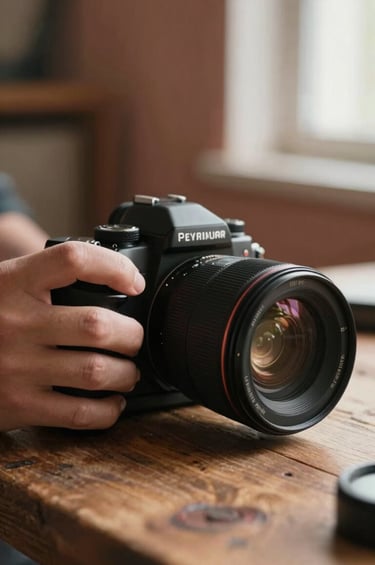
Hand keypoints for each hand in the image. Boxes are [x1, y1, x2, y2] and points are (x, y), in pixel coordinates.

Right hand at [0, 241, 144, 430]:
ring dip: (126, 374)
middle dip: (131, 335)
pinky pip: (78, 413)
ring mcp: (16, 366)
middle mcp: (16, 322)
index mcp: (13, 283)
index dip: (114, 266)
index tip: (134, 282)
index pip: (73, 259)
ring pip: (96, 371)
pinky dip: (107, 411)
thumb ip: (44, 279)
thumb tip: (109, 277)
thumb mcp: (3, 285)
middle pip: (98, 324)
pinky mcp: (18, 405)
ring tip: (128, 372)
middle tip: (134, 340)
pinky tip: (111, 403)